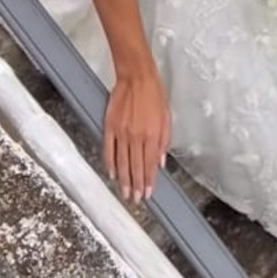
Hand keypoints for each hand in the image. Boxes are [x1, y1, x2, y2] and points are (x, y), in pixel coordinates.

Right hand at [103, 62, 170, 204]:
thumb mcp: (167, 117)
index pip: (150, 164)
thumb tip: (161, 162)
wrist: (136, 77)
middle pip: (136, 167)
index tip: (149, 193)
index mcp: (153, 135)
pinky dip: (110, 164)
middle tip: (137, 200)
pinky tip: (112, 174)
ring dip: (124, 180)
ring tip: (126, 194)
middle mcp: (138, 137)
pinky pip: (109, 150)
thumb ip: (165, 141)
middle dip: (137, 186)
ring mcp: (122, 132)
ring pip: (122, 163)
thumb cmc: (154, 95)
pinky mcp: (110, 127)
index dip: (149, 181)